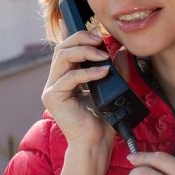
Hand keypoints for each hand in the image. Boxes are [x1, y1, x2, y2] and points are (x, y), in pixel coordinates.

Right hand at [42, 21, 115, 174]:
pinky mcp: (53, 97)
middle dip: (81, 39)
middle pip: (62, 48)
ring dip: (84, 51)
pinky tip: (103, 71)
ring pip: (62, 57)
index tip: (91, 30)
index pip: (67, 48)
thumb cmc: (103, 121)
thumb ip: (116, 70)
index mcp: (66, 77)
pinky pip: (70, 77)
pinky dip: (88, 72)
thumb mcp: (112, 88)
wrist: (96, 144)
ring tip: (103, 55)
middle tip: (100, 41)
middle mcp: (56, 80)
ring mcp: (52, 89)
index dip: (74, 35)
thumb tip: (122, 50)